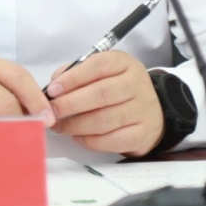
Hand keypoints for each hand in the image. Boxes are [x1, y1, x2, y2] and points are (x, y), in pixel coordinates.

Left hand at [45, 51, 163, 156]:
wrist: (152, 112)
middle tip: (52, 111)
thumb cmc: (118, 89)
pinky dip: (91, 141)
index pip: (99, 65)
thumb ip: (77, 73)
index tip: (52, 90)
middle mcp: (137, 84)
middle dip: (71, 104)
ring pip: (105, 119)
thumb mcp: (103, 72)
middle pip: (101, 94)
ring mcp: (142, 110)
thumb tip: (54, 85)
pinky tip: (78, 137)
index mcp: (125, 63)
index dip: (73, 78)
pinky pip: (113, 140)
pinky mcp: (142, 134)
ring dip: (76, 125)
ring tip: (60, 126)